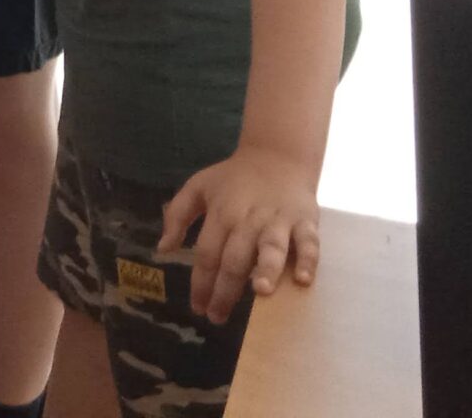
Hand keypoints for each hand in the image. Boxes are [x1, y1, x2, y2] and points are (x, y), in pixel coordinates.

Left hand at [159, 147, 321, 322]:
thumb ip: (177, 215)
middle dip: (225, 290)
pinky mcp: (305, 221)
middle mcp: (248, 220)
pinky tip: (302, 279)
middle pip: (234, 258)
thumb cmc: (234, 178)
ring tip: (260, 291)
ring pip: (271, 248)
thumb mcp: (198, 187)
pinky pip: (308, 243)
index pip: (207, 253)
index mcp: (221, 214)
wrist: (277, 155)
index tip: (198, 308)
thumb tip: (163, 249)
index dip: (201, 282)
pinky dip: (307, 260)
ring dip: (266, 269)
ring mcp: (278, 221)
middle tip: (218, 316)